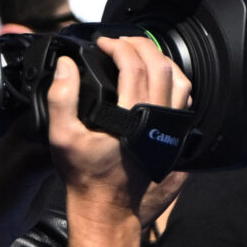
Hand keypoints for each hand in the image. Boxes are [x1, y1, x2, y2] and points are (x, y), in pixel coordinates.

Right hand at [47, 36, 190, 217]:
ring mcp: (171, 127)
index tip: (103, 43)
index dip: (118, 47)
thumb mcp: (62, 136)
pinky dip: (172, 80)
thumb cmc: (86, 174)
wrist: (108, 205)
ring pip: (180, 81)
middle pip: (161, 66)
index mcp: (133, 116)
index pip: (134, 66)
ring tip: (139, 52)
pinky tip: (155, 77)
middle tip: (120, 41)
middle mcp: (159, 118)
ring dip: (161, 60)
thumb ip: (62, 97)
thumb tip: (66, 65)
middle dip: (141, 46)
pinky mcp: (175, 135)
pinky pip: (184, 99)